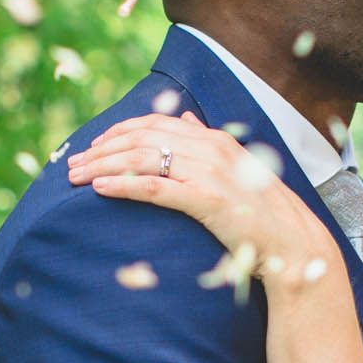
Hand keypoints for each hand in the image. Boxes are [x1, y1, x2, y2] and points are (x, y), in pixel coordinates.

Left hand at [67, 112, 335, 279]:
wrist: (290, 242)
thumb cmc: (261, 212)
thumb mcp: (236, 168)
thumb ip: (208, 141)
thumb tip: (187, 119)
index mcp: (214, 138)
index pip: (155, 123)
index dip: (118, 132)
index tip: (93, 145)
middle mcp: (209, 147)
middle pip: (141, 138)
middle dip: (101, 149)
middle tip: (72, 164)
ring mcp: (208, 172)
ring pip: (142, 159)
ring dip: (103, 167)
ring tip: (77, 177)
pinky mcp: (206, 199)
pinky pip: (155, 187)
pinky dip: (123, 185)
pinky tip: (100, 190)